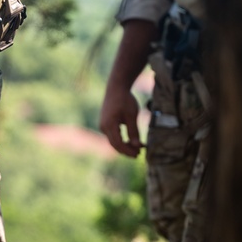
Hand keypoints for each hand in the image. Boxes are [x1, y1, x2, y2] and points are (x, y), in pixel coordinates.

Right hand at [99, 18, 155, 156]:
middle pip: (114, 145)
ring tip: (137, 148)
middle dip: (126, 150)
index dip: (128, 151)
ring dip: (125, 145)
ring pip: (114, 141)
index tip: (138, 154)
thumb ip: (134, 131)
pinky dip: (122, 139)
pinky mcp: (105, 123)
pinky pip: (113, 135)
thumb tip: (136, 146)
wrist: (116, 87)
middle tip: (138, 154)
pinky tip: (132, 140)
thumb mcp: (132, 115)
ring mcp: (103, 125)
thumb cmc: (125, 100)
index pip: (118, 144)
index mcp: (109, 125)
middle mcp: (103, 127)